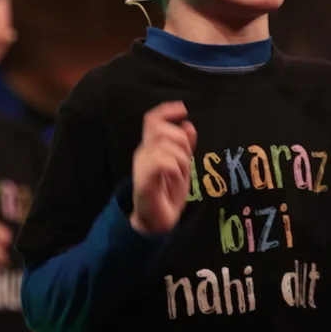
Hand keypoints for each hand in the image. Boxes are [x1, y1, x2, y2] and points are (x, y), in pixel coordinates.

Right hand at [131, 101, 197, 234]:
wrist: (156, 222)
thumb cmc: (167, 193)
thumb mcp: (182, 165)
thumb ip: (185, 145)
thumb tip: (188, 124)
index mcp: (151, 147)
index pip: (153, 120)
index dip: (166, 110)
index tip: (183, 109)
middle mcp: (143, 152)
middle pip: (163, 130)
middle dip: (182, 143)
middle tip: (185, 162)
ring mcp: (142, 166)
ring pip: (166, 146)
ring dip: (181, 161)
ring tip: (179, 175)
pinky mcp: (143, 180)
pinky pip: (163, 162)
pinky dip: (175, 170)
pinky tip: (175, 180)